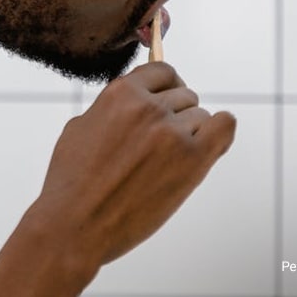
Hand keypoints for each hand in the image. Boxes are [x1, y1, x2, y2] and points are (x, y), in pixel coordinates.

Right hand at [0, 62, 235, 296]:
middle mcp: (148, 106)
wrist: (76, 225)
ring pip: (201, 115)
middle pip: (183, 94)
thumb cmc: (72, 182)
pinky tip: (211, 139)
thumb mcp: (81, 127)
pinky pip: (224, 127)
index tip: (165, 98)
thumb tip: (134, 100)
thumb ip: (111, 108)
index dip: (164, 85)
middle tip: (162, 139)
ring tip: (169, 157)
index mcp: (120, 93)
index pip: (161, 71)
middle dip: (174, 113)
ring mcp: (172, 131)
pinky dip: (221, 129)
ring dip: (190, 132)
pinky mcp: (191, 159)